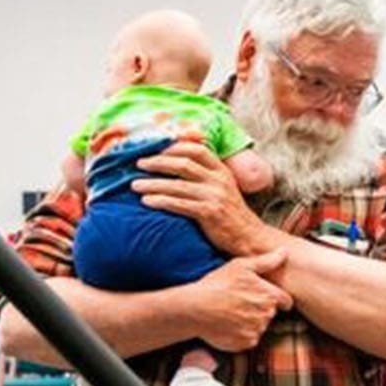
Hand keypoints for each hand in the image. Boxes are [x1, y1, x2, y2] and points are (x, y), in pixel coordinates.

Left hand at [133, 142, 271, 256]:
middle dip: (157, 162)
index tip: (156, 148)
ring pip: (177, 185)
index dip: (175, 147)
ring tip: (134, 185)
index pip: (198, 150)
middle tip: (139, 164)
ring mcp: (215, 197)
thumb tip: (180, 164)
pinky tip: (146, 201)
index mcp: (222, 172)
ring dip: (152, 183)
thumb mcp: (224, 189)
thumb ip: (207, 176)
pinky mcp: (210, 213)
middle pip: (183, 163)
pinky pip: (179, 204)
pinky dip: (161, 201)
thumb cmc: (231, 215)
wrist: (250, 238)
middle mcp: (220, 181)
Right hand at [187, 249, 293, 351]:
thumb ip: (267, 261)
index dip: (278, 300)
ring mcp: (257, 330)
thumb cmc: (217, 284)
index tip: (266, 298)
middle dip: (260, 309)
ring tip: (231, 313)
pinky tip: (228, 325)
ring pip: (260, 326)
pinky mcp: (246, 342)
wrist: (195, 308)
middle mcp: (267, 314)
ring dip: (250, 321)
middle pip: (271, 313)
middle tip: (240, 303)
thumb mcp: (241, 266)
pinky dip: (242, 334)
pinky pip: (250, 339)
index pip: (286, 301)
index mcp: (269, 295)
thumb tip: (285, 252)